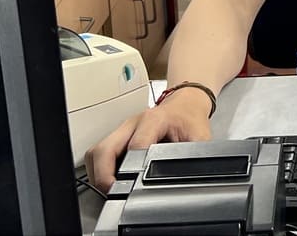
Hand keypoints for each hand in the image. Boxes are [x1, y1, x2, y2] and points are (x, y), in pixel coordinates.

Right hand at [85, 89, 213, 191]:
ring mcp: (122, 128)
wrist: (185, 104)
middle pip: (104, 148)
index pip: (135, 146)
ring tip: (109, 189)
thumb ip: (194, 157)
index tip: (128, 187)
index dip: (129, 170)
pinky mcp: (117, 135)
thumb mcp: (200, 138)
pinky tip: (109, 178)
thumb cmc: (190, 120)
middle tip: (111, 193)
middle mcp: (133, 123)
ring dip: (98, 172)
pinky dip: (99, 168)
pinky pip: (99, 153)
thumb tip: (192, 176)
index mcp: (155, 120)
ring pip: (97, 151)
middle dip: (103, 175)